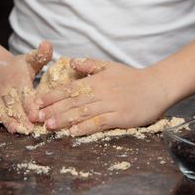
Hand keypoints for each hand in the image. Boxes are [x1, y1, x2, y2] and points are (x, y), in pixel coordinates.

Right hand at [0, 41, 52, 133]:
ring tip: (14, 129)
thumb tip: (48, 44)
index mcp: (19, 80)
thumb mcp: (30, 59)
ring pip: (2, 110)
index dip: (30, 105)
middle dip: (21, 118)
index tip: (35, 114)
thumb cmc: (17, 68)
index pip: (26, 94)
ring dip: (7, 120)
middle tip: (28, 129)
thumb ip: (40, 55)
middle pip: (14, 105)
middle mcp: (6, 89)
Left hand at [37, 58, 172, 135]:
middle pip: (73, 102)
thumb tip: (70, 62)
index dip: (52, 96)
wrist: (157, 86)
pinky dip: (85, 127)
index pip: (69, 88)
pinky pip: (99, 123)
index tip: (37, 102)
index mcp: (96, 81)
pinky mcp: (120, 118)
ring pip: (83, 113)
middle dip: (53, 110)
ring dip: (65, 119)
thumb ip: (89, 65)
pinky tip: (73, 132)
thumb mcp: (109, 67)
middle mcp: (101, 92)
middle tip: (37, 117)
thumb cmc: (133, 78)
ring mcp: (110, 105)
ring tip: (50, 126)